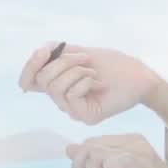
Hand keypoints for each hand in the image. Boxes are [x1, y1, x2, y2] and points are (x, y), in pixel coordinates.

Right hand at [18, 41, 159, 124]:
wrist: (138, 76)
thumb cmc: (113, 65)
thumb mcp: (82, 52)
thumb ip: (59, 53)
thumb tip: (39, 51)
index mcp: (59, 82)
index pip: (30, 81)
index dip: (29, 67)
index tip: (42, 52)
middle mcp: (62, 98)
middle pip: (42, 79)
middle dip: (62, 62)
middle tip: (85, 59)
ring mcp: (73, 109)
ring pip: (55, 88)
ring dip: (76, 71)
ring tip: (93, 72)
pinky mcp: (84, 116)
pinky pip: (71, 95)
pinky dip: (84, 81)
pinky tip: (98, 83)